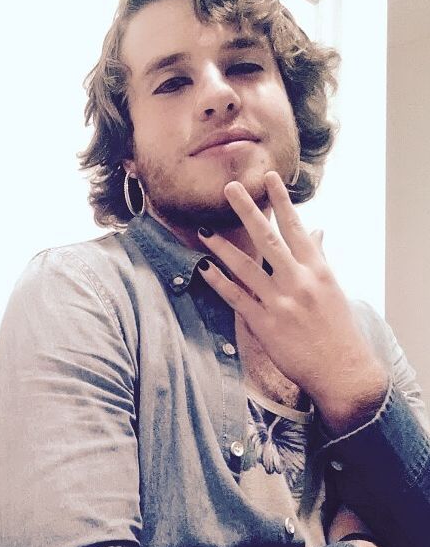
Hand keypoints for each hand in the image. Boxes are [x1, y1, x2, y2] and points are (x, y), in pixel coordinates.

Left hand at [197, 172, 387, 435]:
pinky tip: (203, 268)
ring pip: (246, 266)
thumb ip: (318, 258)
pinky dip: (218, 281)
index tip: (268, 178)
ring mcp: (281, 302)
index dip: (281, 201)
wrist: (341, 368)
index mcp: (317, 270)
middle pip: (268, 239)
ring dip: (222, 247)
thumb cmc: (337, 328)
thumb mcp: (332, 288)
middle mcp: (299, 281)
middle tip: (229, 188)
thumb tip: (317, 231)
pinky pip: (236, 297)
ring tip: (203, 230)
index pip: (296, 228)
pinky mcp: (265, 323)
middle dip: (247, 211)